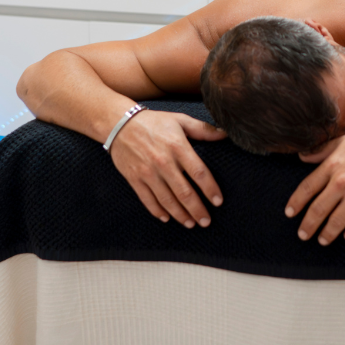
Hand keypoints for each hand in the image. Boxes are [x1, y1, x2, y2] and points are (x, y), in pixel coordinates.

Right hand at [109, 110, 226, 227]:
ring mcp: (148, 172)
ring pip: (167, 200)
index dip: (210, 189)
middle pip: (184, 192)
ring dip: (180, 215)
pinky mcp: (134, 178)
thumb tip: (225, 133)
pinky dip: (158, 211)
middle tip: (206, 222)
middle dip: (197, 210)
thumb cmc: (154, 121)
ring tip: (190, 224)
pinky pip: (147, 200)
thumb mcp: (180, 120)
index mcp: (177, 146)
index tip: (218, 202)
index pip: (198, 172)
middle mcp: (163, 162)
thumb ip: (202, 129)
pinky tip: (167, 218)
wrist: (120, 123)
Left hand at [285, 131, 344, 244]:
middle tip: (302, 234)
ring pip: (336, 222)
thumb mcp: (343, 141)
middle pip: (318, 209)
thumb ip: (322, 150)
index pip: (307, 188)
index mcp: (332, 166)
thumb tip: (302, 155)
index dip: (296, 202)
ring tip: (322, 240)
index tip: (290, 213)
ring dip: (327, 234)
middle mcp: (341, 183)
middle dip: (308, 225)